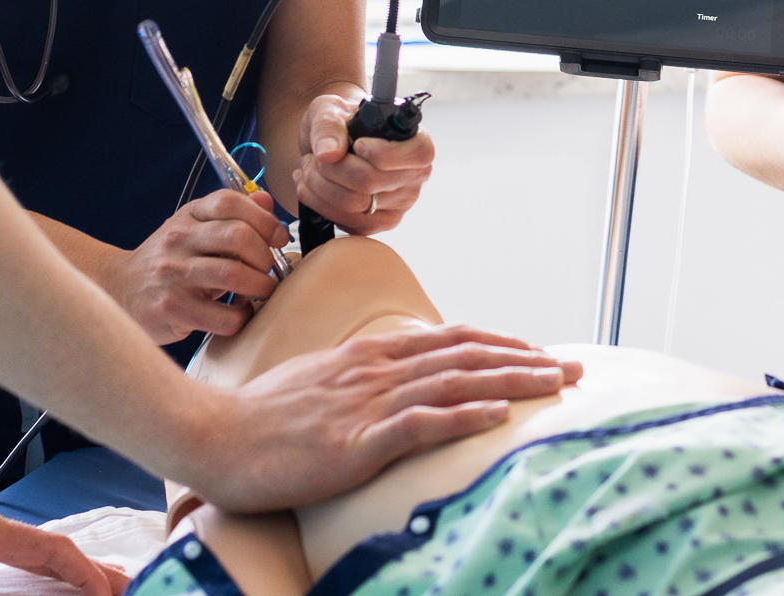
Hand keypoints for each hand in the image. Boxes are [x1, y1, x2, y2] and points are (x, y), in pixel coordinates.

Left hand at [0, 376, 123, 595]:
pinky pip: (15, 544)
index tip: (114, 591)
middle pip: (55, 550)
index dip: (84, 574)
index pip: (48, 553)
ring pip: (37, 546)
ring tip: (98, 581)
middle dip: (94, 570)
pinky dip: (42, 559)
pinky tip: (34, 569)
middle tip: (128, 587)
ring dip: (72, 565)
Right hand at [110, 188, 286, 341]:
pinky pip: (224, 317)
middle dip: (266, 257)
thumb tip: (267, 201)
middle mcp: (178, 241)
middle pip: (238, 237)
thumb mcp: (193, 228)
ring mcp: (173, 276)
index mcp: (189, 216)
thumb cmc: (168, 260)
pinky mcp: (172, 310)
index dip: (265, 220)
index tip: (279, 239)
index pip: (230, 202)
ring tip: (260, 292)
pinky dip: (242, 317)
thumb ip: (232, 215)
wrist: (118, 290)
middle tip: (269, 271)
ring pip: (235, 276)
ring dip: (260, 287)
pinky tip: (238, 313)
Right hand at [185, 322, 583, 511]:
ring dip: (510, 382)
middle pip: (466, 356)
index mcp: (370, 354)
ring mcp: (365, 404)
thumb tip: (397, 380)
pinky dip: (460, 417)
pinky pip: (417, 425)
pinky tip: (494, 415)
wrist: (211, 435)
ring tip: (554, 384)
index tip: (538, 351)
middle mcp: (376, 370)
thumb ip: (361, 377)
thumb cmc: (263, 417)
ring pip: (453, 383)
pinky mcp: (353, 443)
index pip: (450, 340)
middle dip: (525, 360)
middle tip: (572, 369)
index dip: (500, 344)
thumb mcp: (320, 382)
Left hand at [294, 90, 435, 234]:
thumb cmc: (340, 122)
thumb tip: (328, 153)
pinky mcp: (378, 223)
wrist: (330, 144)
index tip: (355, 144)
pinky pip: (346, 222)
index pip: (418, 155)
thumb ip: (329, 126)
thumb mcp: (330, 109)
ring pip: (353, 205)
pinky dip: (319, 204)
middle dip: (332, 169)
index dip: (382, 153)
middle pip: (371, 182)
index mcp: (417, 142)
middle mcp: (414, 176)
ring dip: (319, 186)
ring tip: (308, 168)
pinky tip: (311, 186)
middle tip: (314, 156)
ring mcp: (399, 204)